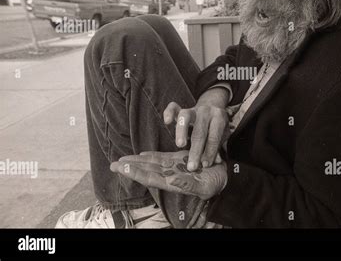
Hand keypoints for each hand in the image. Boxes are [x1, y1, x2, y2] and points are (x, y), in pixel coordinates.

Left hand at [110, 150, 226, 199]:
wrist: (227, 177)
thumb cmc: (217, 183)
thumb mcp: (205, 186)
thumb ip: (188, 185)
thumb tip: (171, 180)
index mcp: (174, 182)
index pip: (150, 177)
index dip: (135, 172)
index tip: (121, 167)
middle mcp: (171, 175)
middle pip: (146, 170)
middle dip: (130, 167)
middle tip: (113, 164)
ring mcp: (174, 168)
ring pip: (151, 164)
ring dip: (137, 162)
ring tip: (122, 159)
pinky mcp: (180, 161)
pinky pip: (162, 158)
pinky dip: (151, 157)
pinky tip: (142, 155)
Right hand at [164, 88, 229, 171]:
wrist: (212, 104)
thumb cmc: (217, 125)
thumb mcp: (222, 134)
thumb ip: (217, 147)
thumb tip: (216, 161)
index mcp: (219, 118)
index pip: (214, 137)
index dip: (210, 152)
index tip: (205, 165)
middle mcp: (206, 112)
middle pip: (200, 132)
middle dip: (196, 150)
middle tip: (191, 167)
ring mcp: (194, 109)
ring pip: (185, 118)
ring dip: (182, 132)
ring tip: (180, 145)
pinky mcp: (182, 108)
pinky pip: (173, 108)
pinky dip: (169, 113)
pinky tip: (167, 121)